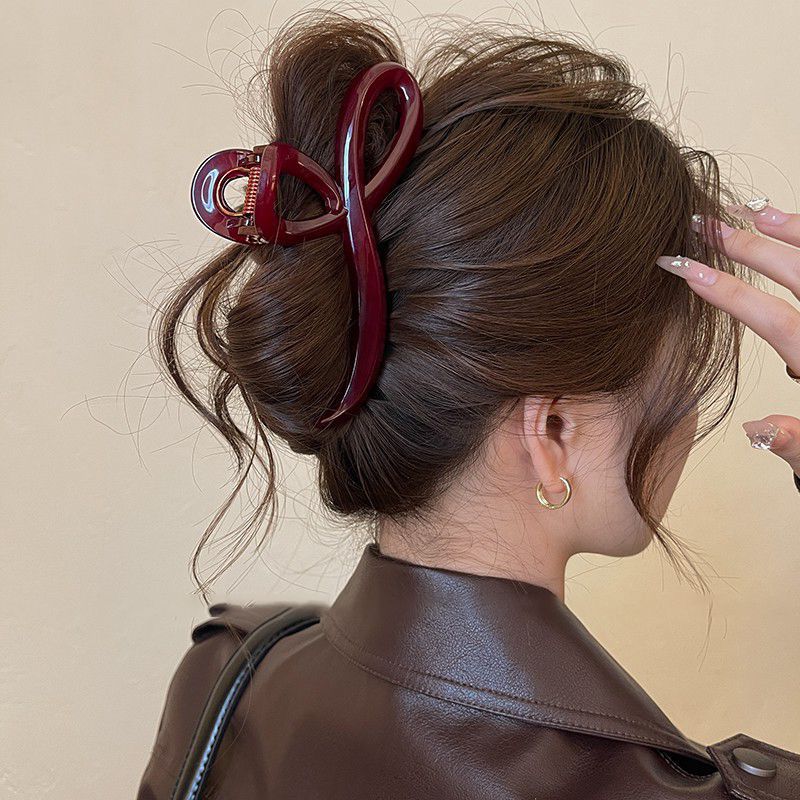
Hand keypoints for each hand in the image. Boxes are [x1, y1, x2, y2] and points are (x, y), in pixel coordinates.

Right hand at [655, 199, 799, 487]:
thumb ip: (792, 442)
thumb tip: (758, 429)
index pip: (771, 317)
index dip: (726, 292)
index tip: (685, 270)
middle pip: (794, 274)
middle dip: (744, 246)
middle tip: (703, 225)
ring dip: (786, 230)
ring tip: (750, 210)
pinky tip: (788, 223)